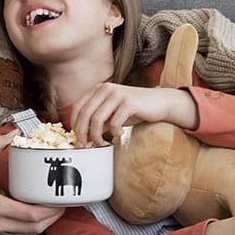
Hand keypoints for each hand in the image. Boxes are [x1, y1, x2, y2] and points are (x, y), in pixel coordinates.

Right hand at [0, 132, 64, 234]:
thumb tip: (13, 132)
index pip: (30, 215)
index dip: (49, 210)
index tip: (59, 201)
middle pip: (35, 228)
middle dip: (52, 218)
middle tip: (61, 206)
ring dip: (43, 226)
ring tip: (51, 212)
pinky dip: (30, 231)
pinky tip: (36, 220)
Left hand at [69, 83, 197, 145]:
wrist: (160, 103)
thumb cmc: (134, 110)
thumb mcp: (111, 115)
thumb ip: (97, 122)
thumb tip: (83, 137)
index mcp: (98, 89)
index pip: (77, 107)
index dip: (74, 125)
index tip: (78, 139)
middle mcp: (106, 88)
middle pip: (84, 113)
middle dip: (82, 133)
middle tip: (86, 146)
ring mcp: (117, 94)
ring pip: (97, 118)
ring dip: (96, 135)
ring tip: (102, 143)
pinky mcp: (129, 102)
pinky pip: (114, 121)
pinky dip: (114, 131)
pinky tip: (119, 134)